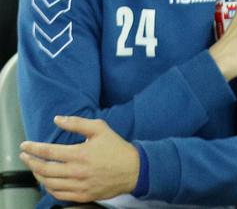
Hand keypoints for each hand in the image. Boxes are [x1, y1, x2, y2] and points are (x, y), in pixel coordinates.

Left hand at [20, 117, 139, 202]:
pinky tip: (48, 181)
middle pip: (44, 169)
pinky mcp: (82, 196)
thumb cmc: (116, 148)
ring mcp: (79, 186)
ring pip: (49, 183)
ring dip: (38, 175)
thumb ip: (77, 123)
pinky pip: (58, 194)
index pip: (48, 152)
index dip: (33, 148)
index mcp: (80, 154)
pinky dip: (49, 188)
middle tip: (25, 157)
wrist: (134, 169)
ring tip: (36, 168)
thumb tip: (57, 119)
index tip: (25, 146)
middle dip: (30, 162)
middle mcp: (76, 172)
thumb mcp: (100, 129)